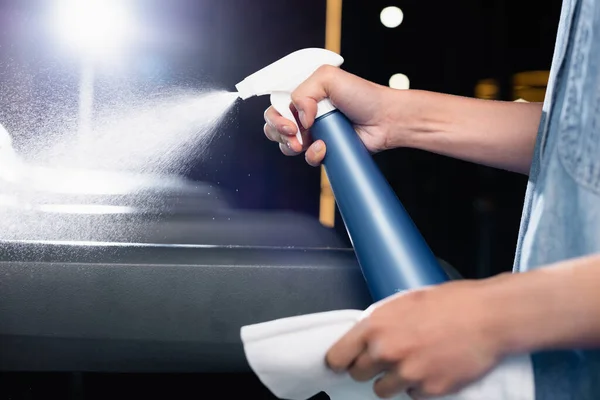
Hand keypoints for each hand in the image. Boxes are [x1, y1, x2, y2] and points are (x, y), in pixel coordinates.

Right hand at [263, 65, 399, 165]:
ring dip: (292, 146)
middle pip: (273, 127)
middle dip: (279, 132)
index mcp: (303, 95)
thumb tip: (299, 118)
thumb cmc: (362, 95)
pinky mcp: (324, 150)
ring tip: (310, 142)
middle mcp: (305, 114)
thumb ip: (304, 91)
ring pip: (286, 145)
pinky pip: (307, 158)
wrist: (385, 119)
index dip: (276, 117)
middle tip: (294, 134)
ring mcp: (313, 134)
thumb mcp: (329, 78)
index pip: (275, 106)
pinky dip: (312, 155)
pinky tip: (325, 148)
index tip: (289, 124)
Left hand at [326, 281, 503, 398]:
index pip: (338, 355)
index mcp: (376, 326)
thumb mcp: (406, 301)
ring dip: (392, 380)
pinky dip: (419, 387)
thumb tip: (368, 335)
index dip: (341, 360)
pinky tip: (432, 369)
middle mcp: (386, 352)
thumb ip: (382, 321)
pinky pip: (412, 396)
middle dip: (369, 368)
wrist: (489, 317)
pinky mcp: (429, 390)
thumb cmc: (451, 303)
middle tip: (387, 359)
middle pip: (358, 374)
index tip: (343, 363)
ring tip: (412, 363)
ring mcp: (407, 374)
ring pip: (382, 390)